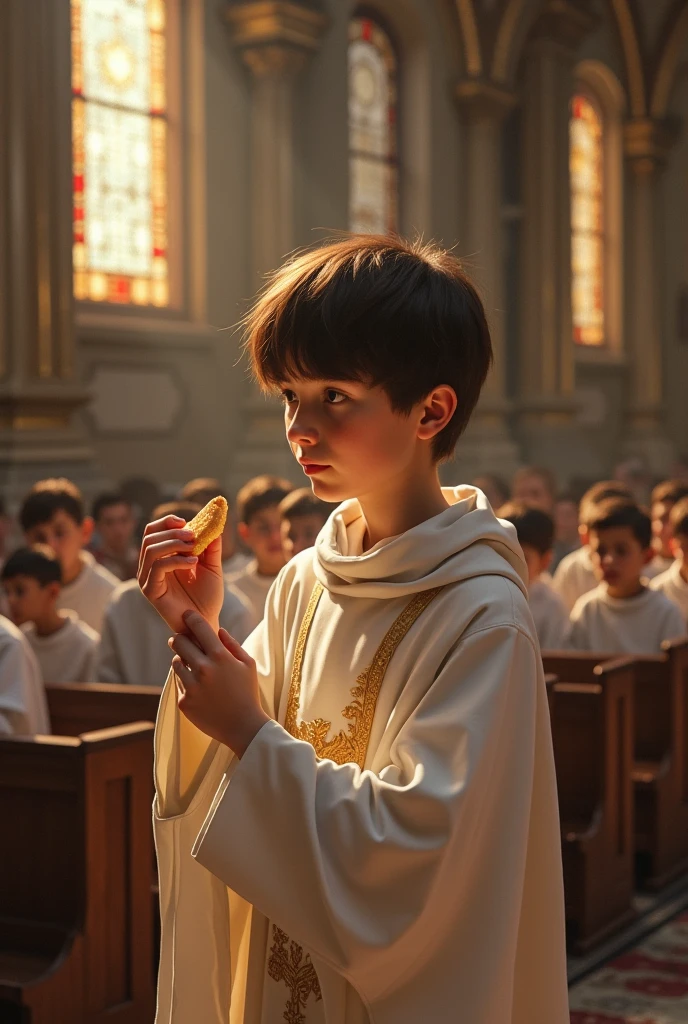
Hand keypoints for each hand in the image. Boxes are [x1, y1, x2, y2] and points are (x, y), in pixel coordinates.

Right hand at [138, 515, 223, 634]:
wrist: (206, 622)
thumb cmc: (207, 597)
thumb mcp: (212, 566)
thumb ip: (211, 547)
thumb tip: (213, 525)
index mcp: (161, 557)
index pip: (153, 531)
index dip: (166, 522)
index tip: (185, 521)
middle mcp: (150, 566)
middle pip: (149, 537)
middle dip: (172, 532)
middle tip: (193, 535)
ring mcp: (148, 579)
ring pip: (150, 550)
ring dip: (174, 544)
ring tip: (194, 549)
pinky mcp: (150, 591)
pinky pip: (157, 567)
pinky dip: (175, 560)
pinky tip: (192, 563)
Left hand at [169, 610, 269, 755]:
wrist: (243, 726)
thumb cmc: (248, 692)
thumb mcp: (248, 665)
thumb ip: (232, 644)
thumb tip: (217, 630)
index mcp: (220, 657)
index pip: (199, 627)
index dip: (190, 617)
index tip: (186, 615)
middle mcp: (203, 669)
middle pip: (179, 641)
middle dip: (179, 638)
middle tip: (181, 639)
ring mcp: (192, 686)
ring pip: (175, 662)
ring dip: (181, 660)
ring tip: (192, 666)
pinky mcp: (184, 702)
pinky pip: (178, 682)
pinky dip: (185, 681)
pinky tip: (198, 687)